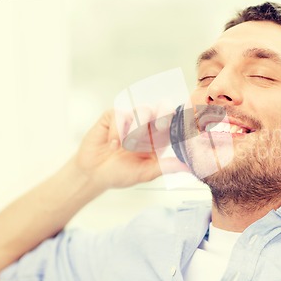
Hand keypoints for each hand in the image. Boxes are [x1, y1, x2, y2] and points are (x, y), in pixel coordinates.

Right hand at [74, 108, 188, 190]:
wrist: (93, 174)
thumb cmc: (120, 173)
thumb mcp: (145, 173)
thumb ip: (165, 167)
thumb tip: (187, 167)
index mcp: (159, 137)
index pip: (173, 120)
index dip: (179, 118)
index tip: (182, 121)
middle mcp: (147, 124)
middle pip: (162, 106)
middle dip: (165, 112)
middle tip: (161, 126)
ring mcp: (130, 118)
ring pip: (142, 110)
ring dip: (136, 130)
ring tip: (126, 147)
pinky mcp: (113, 116)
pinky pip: (120, 114)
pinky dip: (117, 132)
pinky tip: (112, 145)